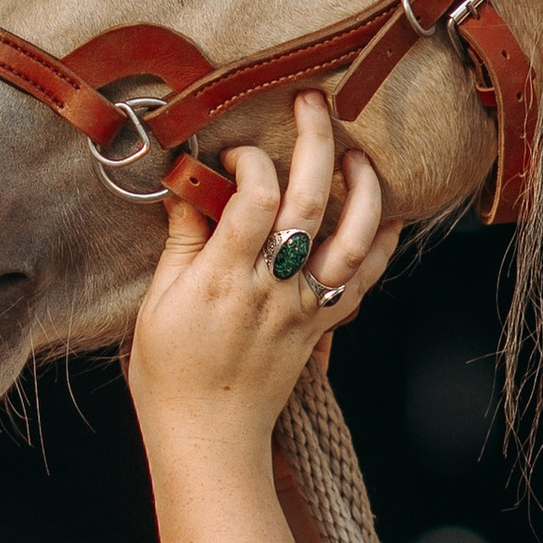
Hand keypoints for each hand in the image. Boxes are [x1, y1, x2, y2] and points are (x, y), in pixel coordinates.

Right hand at [126, 93, 391, 449]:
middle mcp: (272, 290)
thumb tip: (188, 185)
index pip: (255, 199)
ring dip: (363, 188)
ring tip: (355, 153)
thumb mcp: (157, 306)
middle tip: (311, 102)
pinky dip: (383, 242)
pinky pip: (364, 279)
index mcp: (223, 280)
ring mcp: (304, 308)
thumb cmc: (170, 376)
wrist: (210, 439)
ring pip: (352, 239)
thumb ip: (181, 242)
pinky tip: (385, 210)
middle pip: (309, 201)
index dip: (251, 160)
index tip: (233, 154)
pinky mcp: (321, 325)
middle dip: (316, 141)